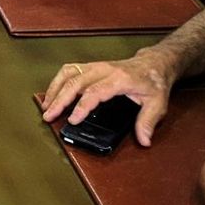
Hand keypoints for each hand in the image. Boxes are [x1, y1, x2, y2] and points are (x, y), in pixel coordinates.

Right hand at [40, 48, 178, 147]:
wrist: (153, 64)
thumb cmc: (153, 82)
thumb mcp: (157, 103)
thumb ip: (148, 121)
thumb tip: (143, 140)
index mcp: (119, 79)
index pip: (95, 92)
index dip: (82, 107)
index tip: (72, 120)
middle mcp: (104, 70)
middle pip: (75, 82)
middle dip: (59, 99)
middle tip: (49, 116)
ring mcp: (95, 66)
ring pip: (68, 73)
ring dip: (55, 89)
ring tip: (46, 106)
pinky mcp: (90, 66)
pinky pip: (69, 70)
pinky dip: (58, 81)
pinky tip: (53, 94)